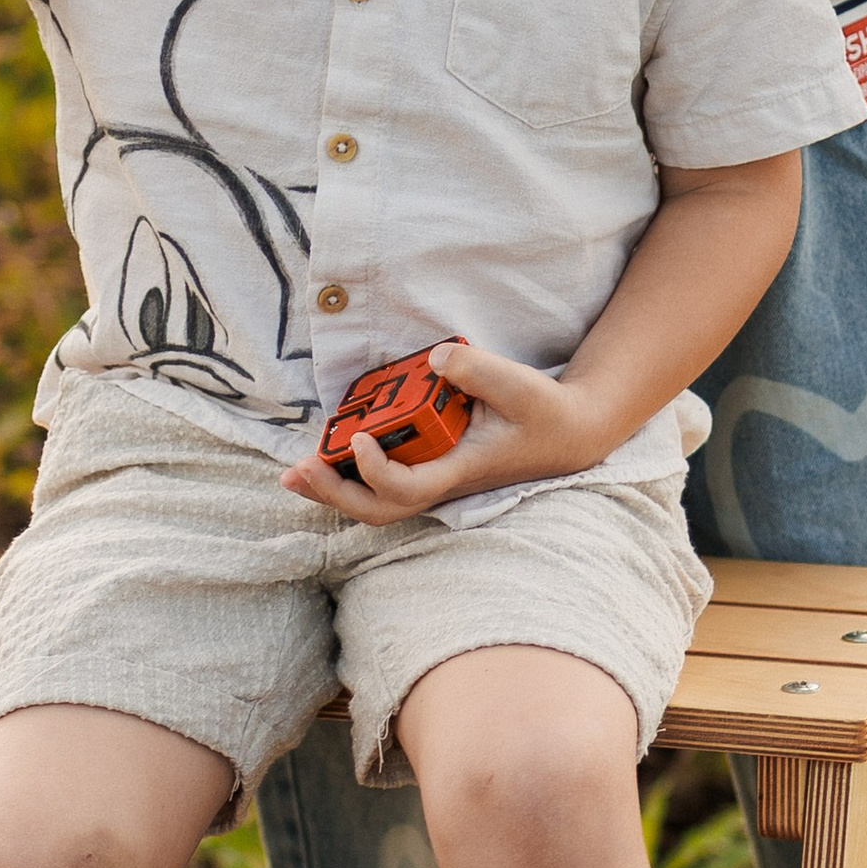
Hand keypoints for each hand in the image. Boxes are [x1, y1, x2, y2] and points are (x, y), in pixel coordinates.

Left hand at [279, 342, 613, 526]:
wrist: (569, 434)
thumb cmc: (545, 413)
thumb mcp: (520, 386)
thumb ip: (478, 370)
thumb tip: (436, 359)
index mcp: (460, 468)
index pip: (408, 488)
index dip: (376, 471)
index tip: (359, 438)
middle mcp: (442, 481)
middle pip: (379, 508)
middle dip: (334, 493)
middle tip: (297, 470)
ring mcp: (435, 477)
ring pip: (377, 501)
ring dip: (335, 488)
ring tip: (296, 470)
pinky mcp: (432, 466)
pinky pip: (383, 480)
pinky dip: (350, 471)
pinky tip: (327, 451)